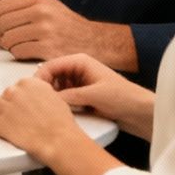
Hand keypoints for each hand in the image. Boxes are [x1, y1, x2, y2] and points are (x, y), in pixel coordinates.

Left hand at [0, 0, 134, 67]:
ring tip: (17, 45)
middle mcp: (41, 12)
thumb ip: (26, 6)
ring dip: (9, 45)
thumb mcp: (50, 5)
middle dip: (0, 33)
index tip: (0, 24)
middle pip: (2, 24)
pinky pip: (18, 52)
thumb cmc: (69, 26)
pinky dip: (18, 54)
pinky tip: (27, 52)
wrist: (95, 41)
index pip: (1, 8)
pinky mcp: (47, 49)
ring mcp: (45, 31)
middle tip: (6, 38)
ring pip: (8, 39)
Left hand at [0, 75, 85, 161]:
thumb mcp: (53, 97)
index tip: (25, 106)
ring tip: (21, 126)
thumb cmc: (59, 123)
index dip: (21, 99)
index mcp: (28, 82)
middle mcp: (13, 92)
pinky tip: (16, 133)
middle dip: (13, 106)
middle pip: (7, 96)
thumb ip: (37, 93)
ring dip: (7, 117)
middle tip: (23, 118)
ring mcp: (4, 107)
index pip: (17, 87)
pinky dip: (3, 129)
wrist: (56, 140)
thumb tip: (32, 98)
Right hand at [37, 54, 155, 139]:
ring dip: (53, 98)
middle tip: (41, 103)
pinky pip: (63, 99)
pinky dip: (60, 104)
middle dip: (45, 89)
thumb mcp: (93, 95)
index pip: (50, 65)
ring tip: (51, 109)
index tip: (33, 93)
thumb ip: (68, 96)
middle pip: (50, 77)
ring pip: (55, 89)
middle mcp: (77, 70)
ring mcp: (79, 83)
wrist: (140, 112)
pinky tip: (61, 112)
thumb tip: (48, 100)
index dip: (39, 78)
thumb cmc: (124, 97)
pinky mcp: (81, 96)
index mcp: (80, 61)